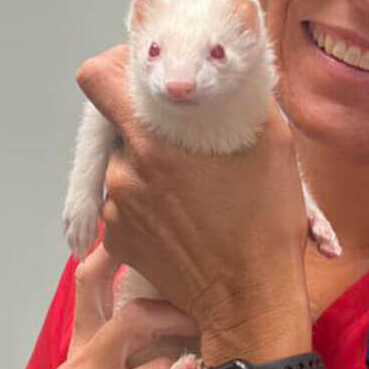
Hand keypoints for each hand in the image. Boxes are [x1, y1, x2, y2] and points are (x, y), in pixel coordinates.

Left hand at [75, 45, 311, 339]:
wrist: (252, 298)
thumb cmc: (266, 222)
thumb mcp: (271, 141)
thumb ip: (240, 95)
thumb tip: (231, 70)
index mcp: (152, 140)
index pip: (96, 79)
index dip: (116, 69)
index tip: (144, 78)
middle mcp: (123, 171)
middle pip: (121, 127)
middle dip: (152, 129)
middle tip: (194, 147)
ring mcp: (116, 210)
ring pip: (126, 167)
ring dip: (152, 168)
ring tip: (197, 190)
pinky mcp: (119, 241)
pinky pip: (126, 205)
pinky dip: (151, 204)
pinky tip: (188, 218)